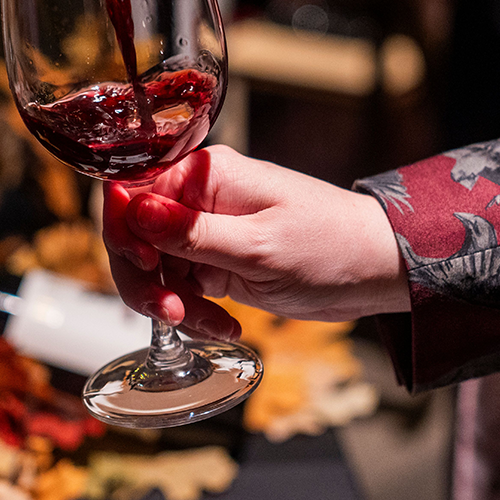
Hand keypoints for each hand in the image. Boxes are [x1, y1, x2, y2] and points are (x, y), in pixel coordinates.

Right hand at [102, 146, 409, 332]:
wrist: (374, 270)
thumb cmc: (330, 245)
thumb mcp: (258, 246)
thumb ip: (191, 233)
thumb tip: (133, 210)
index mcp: (205, 174)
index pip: (131, 192)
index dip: (125, 233)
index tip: (146, 267)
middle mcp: (198, 197)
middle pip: (133, 235)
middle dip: (145, 279)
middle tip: (171, 312)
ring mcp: (205, 231)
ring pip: (153, 269)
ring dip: (170, 303)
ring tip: (208, 324)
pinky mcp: (216, 262)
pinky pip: (181, 288)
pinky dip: (193, 313)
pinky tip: (226, 326)